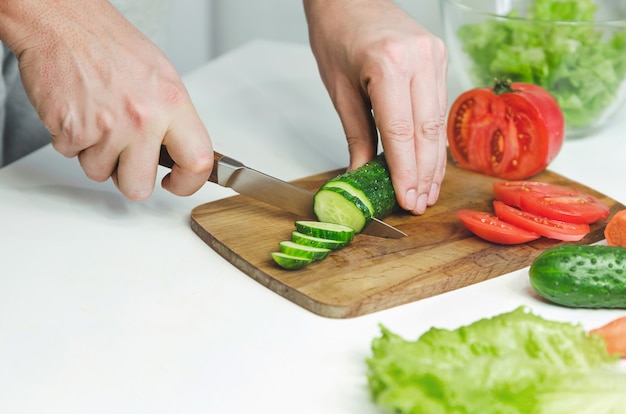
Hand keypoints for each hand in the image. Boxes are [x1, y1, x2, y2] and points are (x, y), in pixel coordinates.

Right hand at [0, 0, 212, 199]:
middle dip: (130, 178)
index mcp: (172, 104)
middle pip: (140, 186)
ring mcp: (107, 128)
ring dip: (97, 155)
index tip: (177, 183)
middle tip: (125, 157)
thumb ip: (174, 119)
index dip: (189, 182)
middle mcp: (143, 119)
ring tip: (98, 120)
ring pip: (100, 173)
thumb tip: (182, 151)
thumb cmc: (111, 45)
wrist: (64, 23)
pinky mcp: (72, 131)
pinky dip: (72, 140)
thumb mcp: (162, 77)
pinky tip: (80, 112)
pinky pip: (72, 156)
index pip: (197, 161)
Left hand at [304, 0, 447, 214]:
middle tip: (419, 204)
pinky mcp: (440, 58)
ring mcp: (435, 57)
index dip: (405, 172)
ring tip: (428, 192)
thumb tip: (363, 173)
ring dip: (434, 162)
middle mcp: (420, 59)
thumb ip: (357, 134)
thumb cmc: (336, 34)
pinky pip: (440, 107)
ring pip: (439, 124)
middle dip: (423, 175)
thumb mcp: (339, 89)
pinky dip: (434, 139)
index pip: (402, 133)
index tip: (406, 200)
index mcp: (388, 64)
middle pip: (427, 133)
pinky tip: (431, 162)